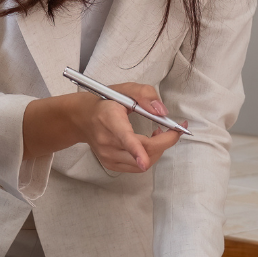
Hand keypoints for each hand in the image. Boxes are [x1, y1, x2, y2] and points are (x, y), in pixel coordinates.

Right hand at [22, 85, 181, 169]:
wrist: (82, 118)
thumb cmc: (106, 101)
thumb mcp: (125, 89)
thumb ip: (145, 95)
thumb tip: (162, 112)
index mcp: (109, 119)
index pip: (124, 137)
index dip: (136, 150)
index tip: (144, 160)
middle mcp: (107, 141)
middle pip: (142, 151)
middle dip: (165, 142)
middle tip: (175, 129)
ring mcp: (108, 156)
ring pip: (143, 162)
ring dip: (158, 149)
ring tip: (159, 134)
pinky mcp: (111, 165)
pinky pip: (137, 167)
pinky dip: (148, 156)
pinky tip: (147, 143)